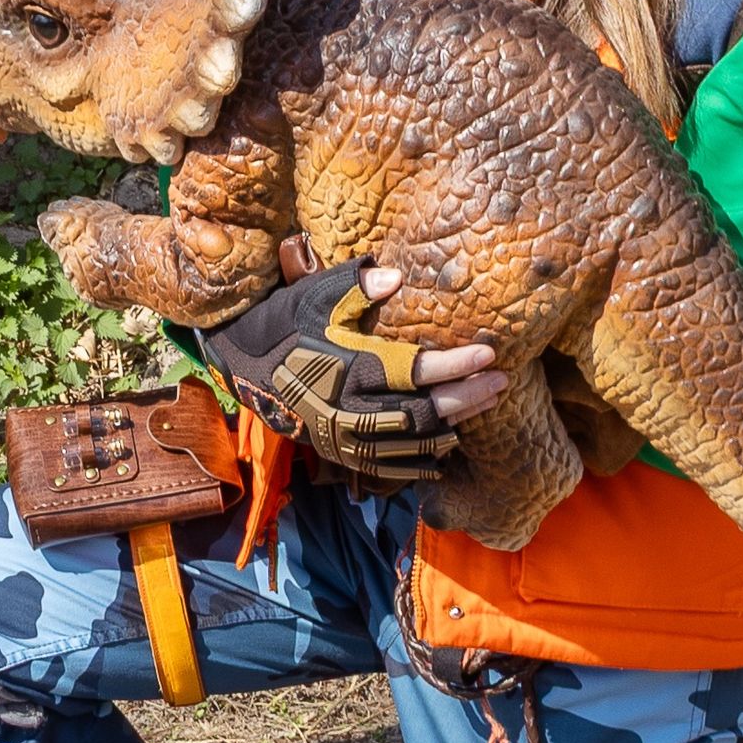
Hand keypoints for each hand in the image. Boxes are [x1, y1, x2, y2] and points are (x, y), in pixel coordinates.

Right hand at [201, 262, 508, 478]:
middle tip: (501, 382)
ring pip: (411, 441)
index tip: (489, 354)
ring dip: (453, 425)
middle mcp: (347, 406)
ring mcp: (343, 434)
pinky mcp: (339, 450)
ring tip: (484, 405)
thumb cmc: (285, 322)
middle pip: (422, 411)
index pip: (414, 370)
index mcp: (347, 365)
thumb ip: (354, 286)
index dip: (454, 365)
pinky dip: (423, 459)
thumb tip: (396, 278)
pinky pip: (389, 465)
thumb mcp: (313, 294)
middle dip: (466, 397)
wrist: (242, 364)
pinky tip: (448, 445)